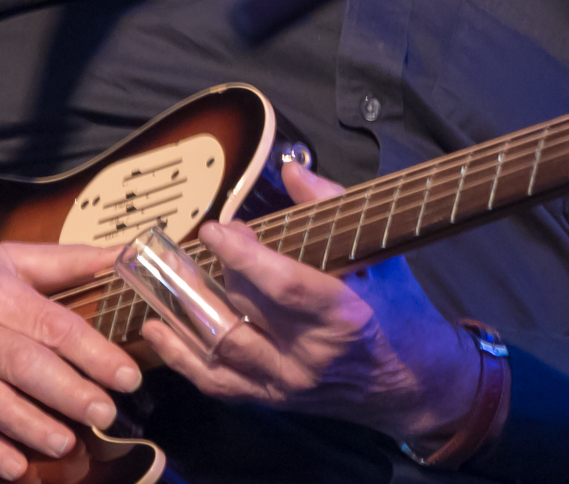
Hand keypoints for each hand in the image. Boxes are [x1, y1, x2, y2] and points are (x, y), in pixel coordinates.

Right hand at [0, 237, 141, 480]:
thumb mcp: (9, 254)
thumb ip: (67, 260)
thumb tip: (121, 255)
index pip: (54, 326)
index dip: (93, 353)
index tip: (127, 374)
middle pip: (26, 367)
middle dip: (70, 394)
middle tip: (107, 413)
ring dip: (33, 428)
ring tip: (69, 443)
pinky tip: (16, 467)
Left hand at [141, 162, 480, 442]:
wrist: (411, 380)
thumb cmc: (396, 304)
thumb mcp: (375, 250)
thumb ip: (330, 205)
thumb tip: (291, 168)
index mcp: (344, 314)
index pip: (284, 285)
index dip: (244, 256)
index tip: (216, 228)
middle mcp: (312, 355)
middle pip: (245, 312)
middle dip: (210, 274)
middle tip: (188, 243)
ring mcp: (288, 384)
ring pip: (222, 350)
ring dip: (184, 315)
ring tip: (156, 281)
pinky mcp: (273, 401)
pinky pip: (218, 382)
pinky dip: (183, 357)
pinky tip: (158, 329)